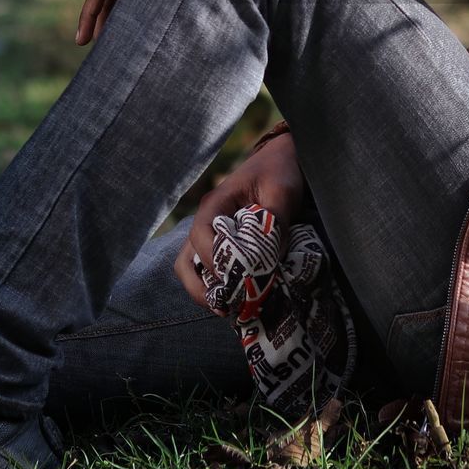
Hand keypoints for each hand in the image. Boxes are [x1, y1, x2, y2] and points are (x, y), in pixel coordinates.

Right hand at [174, 132, 304, 307]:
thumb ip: (274, 221)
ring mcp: (213, 231)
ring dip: (206, 289)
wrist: (282, 160)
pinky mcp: (224, 240)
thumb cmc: (280, 171)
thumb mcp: (282, 191)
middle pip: (186, 259)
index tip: (233, 279)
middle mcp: (208, 220)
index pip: (200, 236)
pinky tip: (237, 295)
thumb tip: (269, 258)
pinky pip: (210, 266)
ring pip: (193, 266)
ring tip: (228, 309)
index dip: (213, 261)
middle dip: (200, 287)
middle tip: (224, 307)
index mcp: (216, 203)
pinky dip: (218, 283)